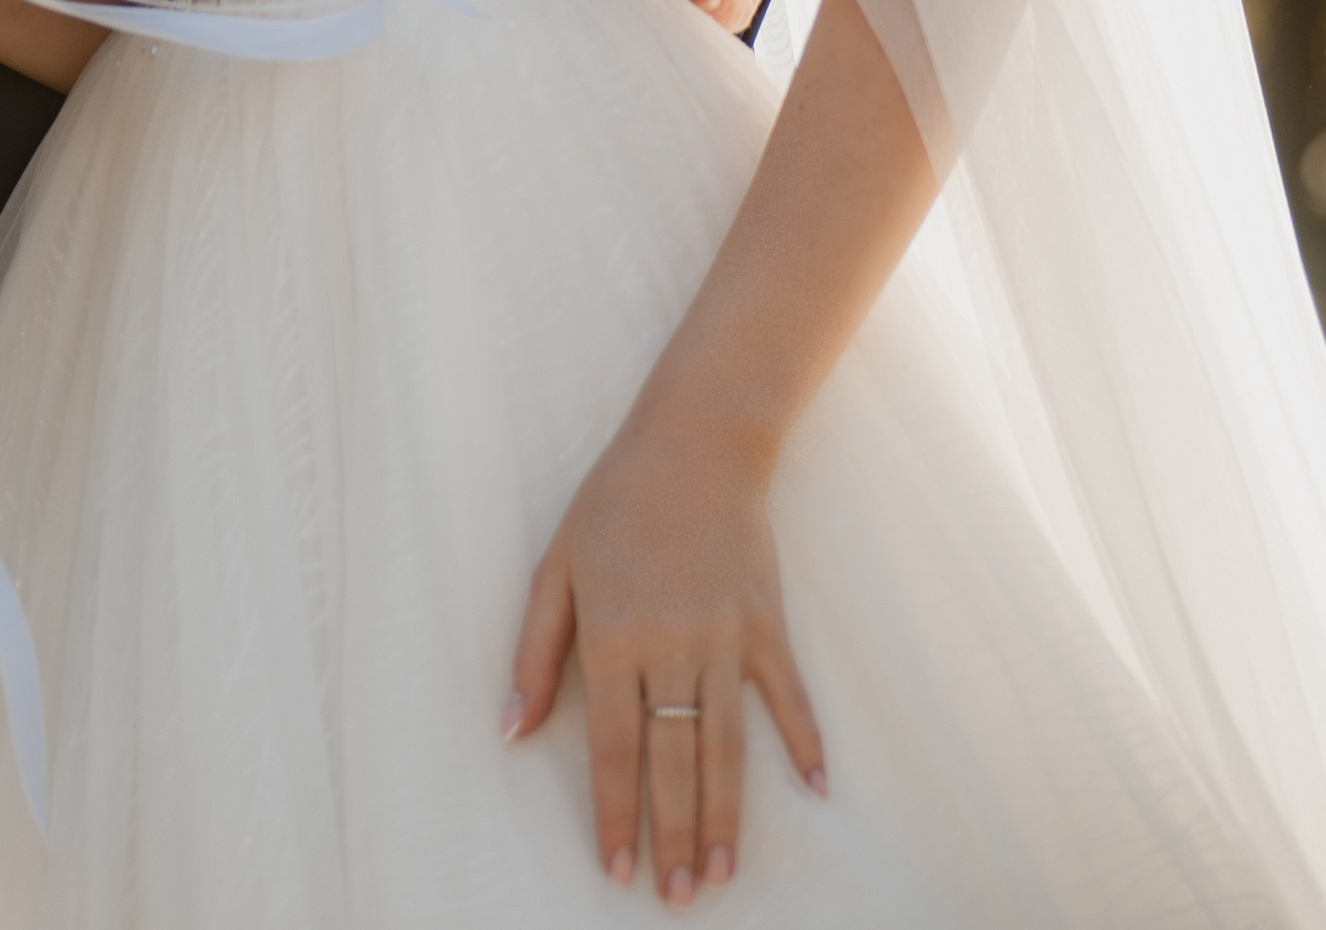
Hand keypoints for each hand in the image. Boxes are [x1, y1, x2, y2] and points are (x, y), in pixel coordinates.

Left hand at [504, 401, 824, 899]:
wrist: (695, 442)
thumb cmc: (613, 504)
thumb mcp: (555, 566)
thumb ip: (533, 652)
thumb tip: (509, 731)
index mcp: (612, 636)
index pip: (611, 747)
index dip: (614, 813)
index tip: (618, 869)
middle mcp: (671, 646)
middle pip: (673, 759)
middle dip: (673, 834)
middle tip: (676, 897)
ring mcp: (726, 637)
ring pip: (727, 744)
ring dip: (726, 814)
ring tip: (722, 873)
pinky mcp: (767, 622)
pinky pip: (787, 694)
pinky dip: (805, 741)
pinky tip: (817, 789)